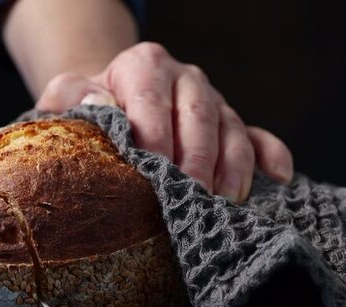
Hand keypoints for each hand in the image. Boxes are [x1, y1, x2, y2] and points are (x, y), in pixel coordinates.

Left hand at [36, 42, 292, 202]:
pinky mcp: (231, 121)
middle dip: (195, 162)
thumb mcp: (67, 93)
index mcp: (144, 66)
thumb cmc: (90, 105)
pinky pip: (258, 135)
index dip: (154, 140)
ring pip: (231, 130)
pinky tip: (278, 177)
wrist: (113, 96)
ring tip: (224, 202)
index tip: (150, 178)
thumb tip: (99, 104)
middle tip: (189, 200)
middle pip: (199, 118)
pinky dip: (271, 154)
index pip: (152, 102)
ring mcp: (213, 100)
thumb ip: (71, 96)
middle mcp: (185, 78)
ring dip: (231, 168)